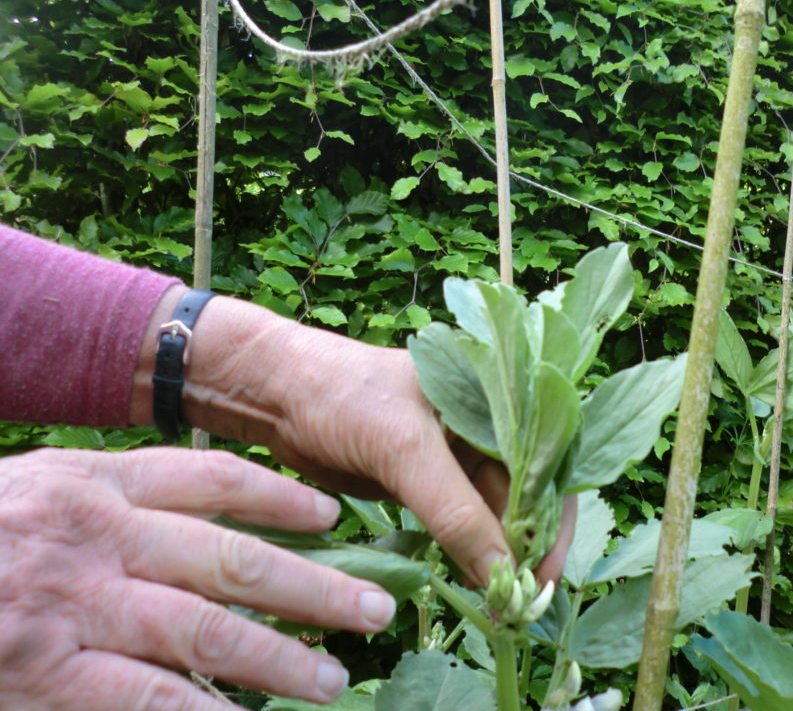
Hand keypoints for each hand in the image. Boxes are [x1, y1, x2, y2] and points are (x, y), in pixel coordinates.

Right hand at [0, 446, 396, 709]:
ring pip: (204, 632)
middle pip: (232, 560)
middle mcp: (98, 538)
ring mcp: (73, 608)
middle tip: (375, 608)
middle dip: (313, 587)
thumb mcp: (38, 488)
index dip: (282, 500)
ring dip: (279, 660)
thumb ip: (116, 500)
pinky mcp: (43, 673)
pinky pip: (143, 699)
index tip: (335, 518)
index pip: (214, 482)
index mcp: (96, 483)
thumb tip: (202, 522)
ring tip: (335, 681)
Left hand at [137, 288, 572, 586]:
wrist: (276, 392)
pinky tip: (472, 582)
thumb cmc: (344, 397)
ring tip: (498, 602)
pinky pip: (460, 519)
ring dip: (498, 556)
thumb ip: (457, 511)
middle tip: (522, 603)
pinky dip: (468, 552)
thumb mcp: (405, 450)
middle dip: (527, 546)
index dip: (552, 520)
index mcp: (497, 396)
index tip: (544, 575)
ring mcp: (456, 452)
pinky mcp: (425, 477)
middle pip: (526, 493)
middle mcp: (485, 423)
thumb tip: (503, 577)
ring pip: (493, 512)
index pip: (546, 462)